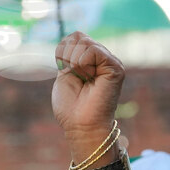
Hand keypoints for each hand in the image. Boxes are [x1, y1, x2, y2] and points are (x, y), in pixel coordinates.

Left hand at [52, 32, 124, 158]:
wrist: (80, 125)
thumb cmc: (70, 107)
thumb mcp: (64, 76)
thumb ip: (68, 57)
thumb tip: (70, 38)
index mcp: (89, 60)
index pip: (73, 37)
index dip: (62, 52)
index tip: (64, 71)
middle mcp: (102, 58)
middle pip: (77, 37)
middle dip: (67, 58)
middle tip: (75, 77)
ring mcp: (109, 61)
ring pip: (84, 42)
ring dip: (74, 63)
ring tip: (83, 79)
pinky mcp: (115, 66)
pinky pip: (92, 50)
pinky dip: (82, 64)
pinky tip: (88, 77)